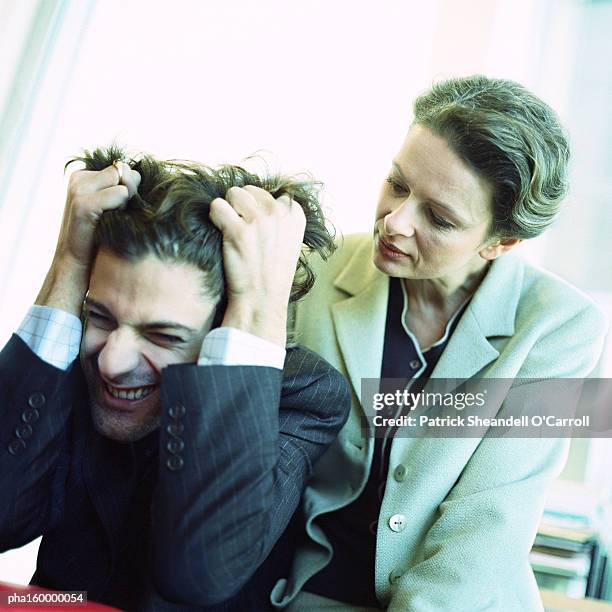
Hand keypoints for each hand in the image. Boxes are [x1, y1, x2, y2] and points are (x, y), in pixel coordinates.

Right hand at [36, 162, 140, 314]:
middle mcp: (79, 178)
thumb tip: (135, 175)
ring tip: (110, 219)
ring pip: (124, 182)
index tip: (116, 209)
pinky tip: (107, 222)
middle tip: (114, 215)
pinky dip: (122, 209)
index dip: (129, 188)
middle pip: (126, 171)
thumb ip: (124, 187)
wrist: (78, 263)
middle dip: (130, 192)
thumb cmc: (100, 236)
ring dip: (126, 202)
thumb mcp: (112, 207)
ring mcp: (79, 189)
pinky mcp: (83, 203)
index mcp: (84, 176)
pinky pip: (120, 194)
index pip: (122, 168)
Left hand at [209, 185, 305, 346]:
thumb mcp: (288, 241)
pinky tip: (221, 234)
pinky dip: (214, 218)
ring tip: (231, 231)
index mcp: (296, 215)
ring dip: (228, 209)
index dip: (259, 208)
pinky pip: (216, 206)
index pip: (271, 193)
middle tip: (243, 232)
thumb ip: (280, 217)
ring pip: (233, 193)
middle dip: (242, 206)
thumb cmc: (271, 272)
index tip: (258, 229)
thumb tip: (259, 195)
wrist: (261, 300)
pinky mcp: (238, 231)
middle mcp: (280, 214)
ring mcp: (260, 221)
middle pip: (250, 190)